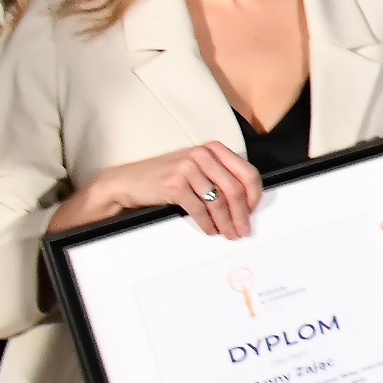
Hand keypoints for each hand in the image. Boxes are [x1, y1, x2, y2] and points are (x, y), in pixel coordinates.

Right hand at [77, 142, 264, 238]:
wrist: (127, 181)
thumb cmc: (164, 175)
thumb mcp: (196, 167)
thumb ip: (219, 176)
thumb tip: (245, 202)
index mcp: (213, 149)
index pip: (247, 172)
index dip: (254, 195)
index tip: (254, 210)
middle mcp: (202, 155)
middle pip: (234, 189)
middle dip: (242, 214)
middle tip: (244, 229)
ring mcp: (187, 168)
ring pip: (218, 202)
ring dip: (226, 222)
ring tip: (229, 233)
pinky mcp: (174, 184)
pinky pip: (199, 209)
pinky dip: (207, 223)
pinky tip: (211, 230)